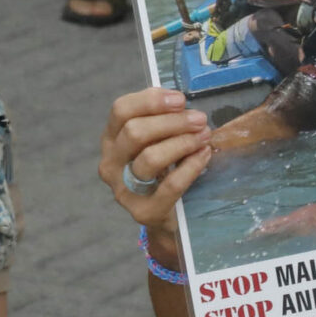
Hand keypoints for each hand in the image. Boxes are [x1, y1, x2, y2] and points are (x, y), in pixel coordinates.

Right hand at [100, 86, 214, 244]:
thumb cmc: (161, 170)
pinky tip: (204, 155)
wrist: (165, 217)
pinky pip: (170, 185)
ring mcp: (123, 189)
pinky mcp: (143, 211)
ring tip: (204, 136)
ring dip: (182, 142)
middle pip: (135, 132)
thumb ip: (159, 121)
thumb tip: (180, 102)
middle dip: (172, 122)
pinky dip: (191, 167)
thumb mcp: (154, 142)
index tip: (180, 99)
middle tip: (199, 119)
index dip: (151, 100)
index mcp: (111, 139)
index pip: (121, 110)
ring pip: (150, 158)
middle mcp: (110, 162)